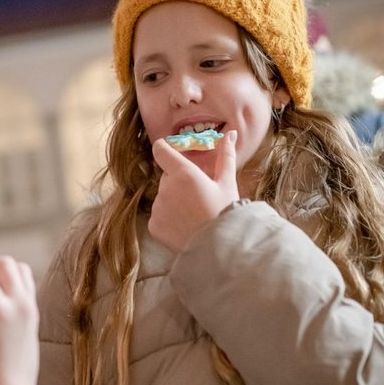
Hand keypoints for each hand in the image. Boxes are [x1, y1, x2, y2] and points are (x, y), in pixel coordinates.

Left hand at [149, 130, 239, 252]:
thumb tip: (230, 134)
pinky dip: (169, 219)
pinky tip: (186, 226)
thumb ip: (225, 156)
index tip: (170, 152)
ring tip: (194, 215)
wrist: (220, 250)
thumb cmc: (227, 214)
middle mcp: (166, 188)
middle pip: (167, 177)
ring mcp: (158, 208)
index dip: (165, 149)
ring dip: (174, 201)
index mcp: (184, 174)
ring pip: (163, 197)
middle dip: (179, 182)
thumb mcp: (227, 183)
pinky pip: (159, 215)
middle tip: (198, 197)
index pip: (161, 150)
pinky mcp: (153, 225)